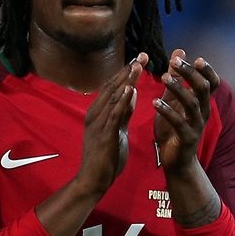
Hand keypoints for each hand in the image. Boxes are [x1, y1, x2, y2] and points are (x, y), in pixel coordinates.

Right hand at [77, 53, 147, 193]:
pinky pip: (114, 114)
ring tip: (138, 65)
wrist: (92, 180)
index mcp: (97, 112)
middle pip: (113, 87)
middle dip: (128, 70)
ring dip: (126, 80)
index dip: (126, 72)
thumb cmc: (105, 157)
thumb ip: (124, 112)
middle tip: (142, 55)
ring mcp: (98, 124)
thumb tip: (131, 93)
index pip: (113, 87)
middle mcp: (95, 114)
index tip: (139, 58)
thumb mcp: (117, 130)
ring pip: (113, 97)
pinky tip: (130, 89)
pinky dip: (122, 100)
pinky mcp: (104, 135)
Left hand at [153, 49, 219, 173]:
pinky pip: (179, 123)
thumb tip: (178, 52)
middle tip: (175, 61)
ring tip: (164, 78)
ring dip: (178, 89)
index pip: (212, 83)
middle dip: (190, 73)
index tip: (197, 58)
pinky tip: (155, 102)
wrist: (176, 162)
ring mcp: (196, 126)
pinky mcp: (186, 139)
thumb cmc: (174, 130)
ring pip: (192, 104)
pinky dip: (167, 111)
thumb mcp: (174, 101)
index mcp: (201, 103)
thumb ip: (176, 79)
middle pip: (203, 88)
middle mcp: (203, 112)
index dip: (207, 70)